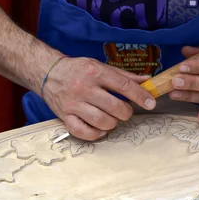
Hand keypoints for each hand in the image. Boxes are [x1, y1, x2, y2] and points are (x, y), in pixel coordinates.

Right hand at [41, 56, 155, 140]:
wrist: (48, 73)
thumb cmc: (78, 70)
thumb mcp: (100, 66)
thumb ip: (123, 76)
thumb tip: (147, 81)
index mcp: (95, 72)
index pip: (123, 86)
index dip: (140, 96)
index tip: (150, 103)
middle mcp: (84, 88)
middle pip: (115, 107)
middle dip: (126, 112)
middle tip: (124, 111)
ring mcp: (73, 104)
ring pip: (102, 121)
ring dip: (112, 123)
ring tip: (111, 118)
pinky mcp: (65, 117)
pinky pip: (83, 132)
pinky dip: (96, 134)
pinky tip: (99, 128)